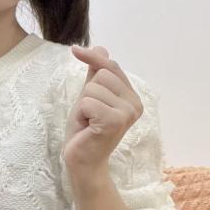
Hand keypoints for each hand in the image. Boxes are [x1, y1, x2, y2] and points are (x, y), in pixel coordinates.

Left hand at [62, 45, 143, 173]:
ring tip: (88, 122)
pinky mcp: (114, 121)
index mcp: (132, 97)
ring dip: (83, 105)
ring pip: (92, 88)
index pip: (111, 66)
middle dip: (87, 94)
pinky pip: (87, 102)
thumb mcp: (90, 97)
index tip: (75, 50)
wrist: (83, 162)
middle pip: (101, 75)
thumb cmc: (86, 130)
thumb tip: (101, 48)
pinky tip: (87, 127)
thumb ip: (96, 74)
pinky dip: (81, 114)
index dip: (93, 58)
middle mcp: (135, 104)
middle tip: (89, 115)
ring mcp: (127, 113)